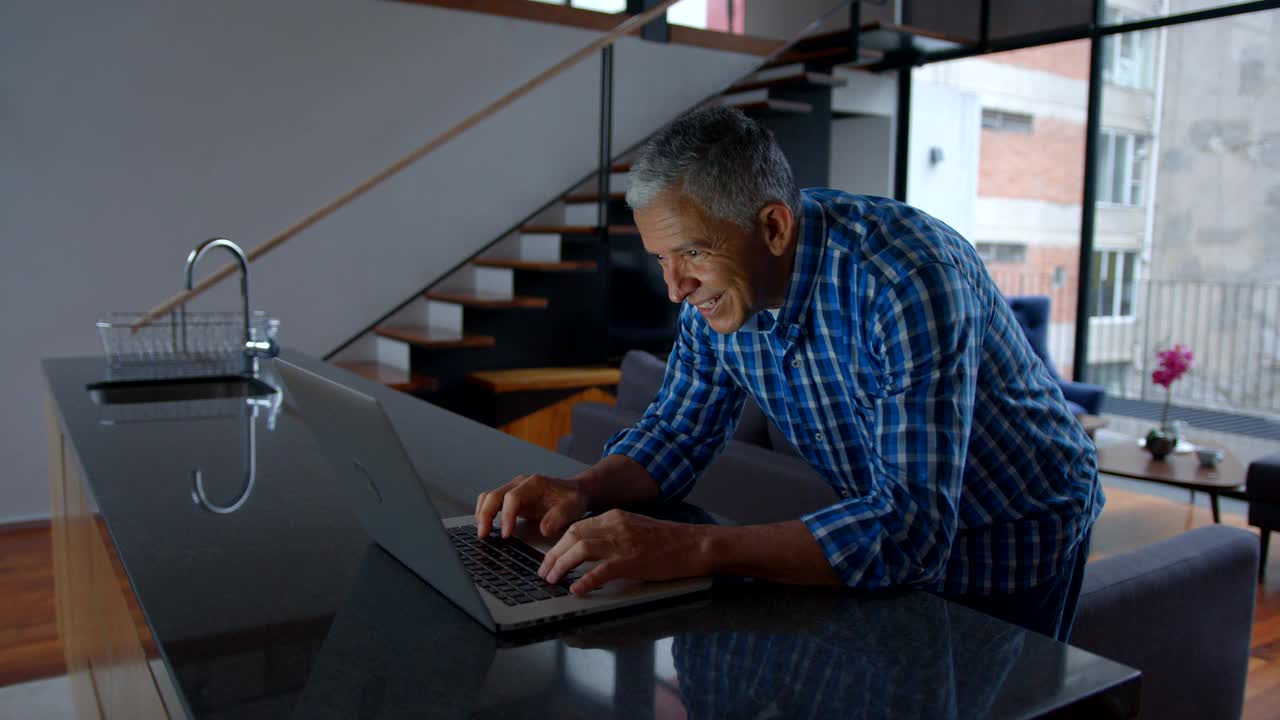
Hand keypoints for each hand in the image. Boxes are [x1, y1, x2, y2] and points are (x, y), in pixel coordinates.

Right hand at [474, 474, 588, 539]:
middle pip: (494, 495)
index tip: (506, 534)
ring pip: (488, 497)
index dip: (506, 516)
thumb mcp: (573, 507)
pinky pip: (491, 502)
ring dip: (482, 514)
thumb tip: (543, 529)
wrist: (574, 491)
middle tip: (484, 535)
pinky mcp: (510, 497)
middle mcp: (520, 484)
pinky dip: (485, 513)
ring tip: (482, 533)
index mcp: (534, 484)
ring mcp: (513, 489)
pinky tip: (486, 526)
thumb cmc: (573, 499)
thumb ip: (559, 517)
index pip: (512, 497)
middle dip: (486, 515)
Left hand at [538, 510, 708, 595]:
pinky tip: (576, 590)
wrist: (693, 544)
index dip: (558, 544)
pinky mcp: (632, 561)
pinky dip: (585, 581)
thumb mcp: (634, 527)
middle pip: (573, 536)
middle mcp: (615, 525)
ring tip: (553, 580)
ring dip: (562, 566)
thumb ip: (611, 533)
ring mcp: (623, 543)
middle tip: (544, 572)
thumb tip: (586, 548)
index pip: (576, 527)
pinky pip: (601, 571)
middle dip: (553, 555)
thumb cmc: (666, 540)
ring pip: (582, 550)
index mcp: (614, 516)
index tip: (548, 559)